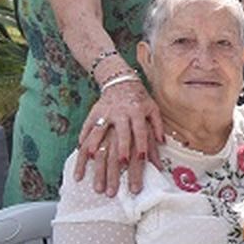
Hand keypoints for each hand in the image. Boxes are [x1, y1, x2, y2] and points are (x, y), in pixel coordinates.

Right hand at [74, 80, 163, 196]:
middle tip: (121, 163)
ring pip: (100, 129)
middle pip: (121, 132)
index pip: (140, 130)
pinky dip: (83, 136)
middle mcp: (121, 112)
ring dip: (96, 143)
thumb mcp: (152, 108)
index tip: (141, 158)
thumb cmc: (140, 99)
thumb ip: (158, 125)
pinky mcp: (94, 111)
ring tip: (93, 156)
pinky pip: (87, 125)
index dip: (142, 144)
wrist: (121, 81)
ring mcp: (106, 112)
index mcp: (137, 112)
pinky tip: (80, 147)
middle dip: (121, 148)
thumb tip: (163, 143)